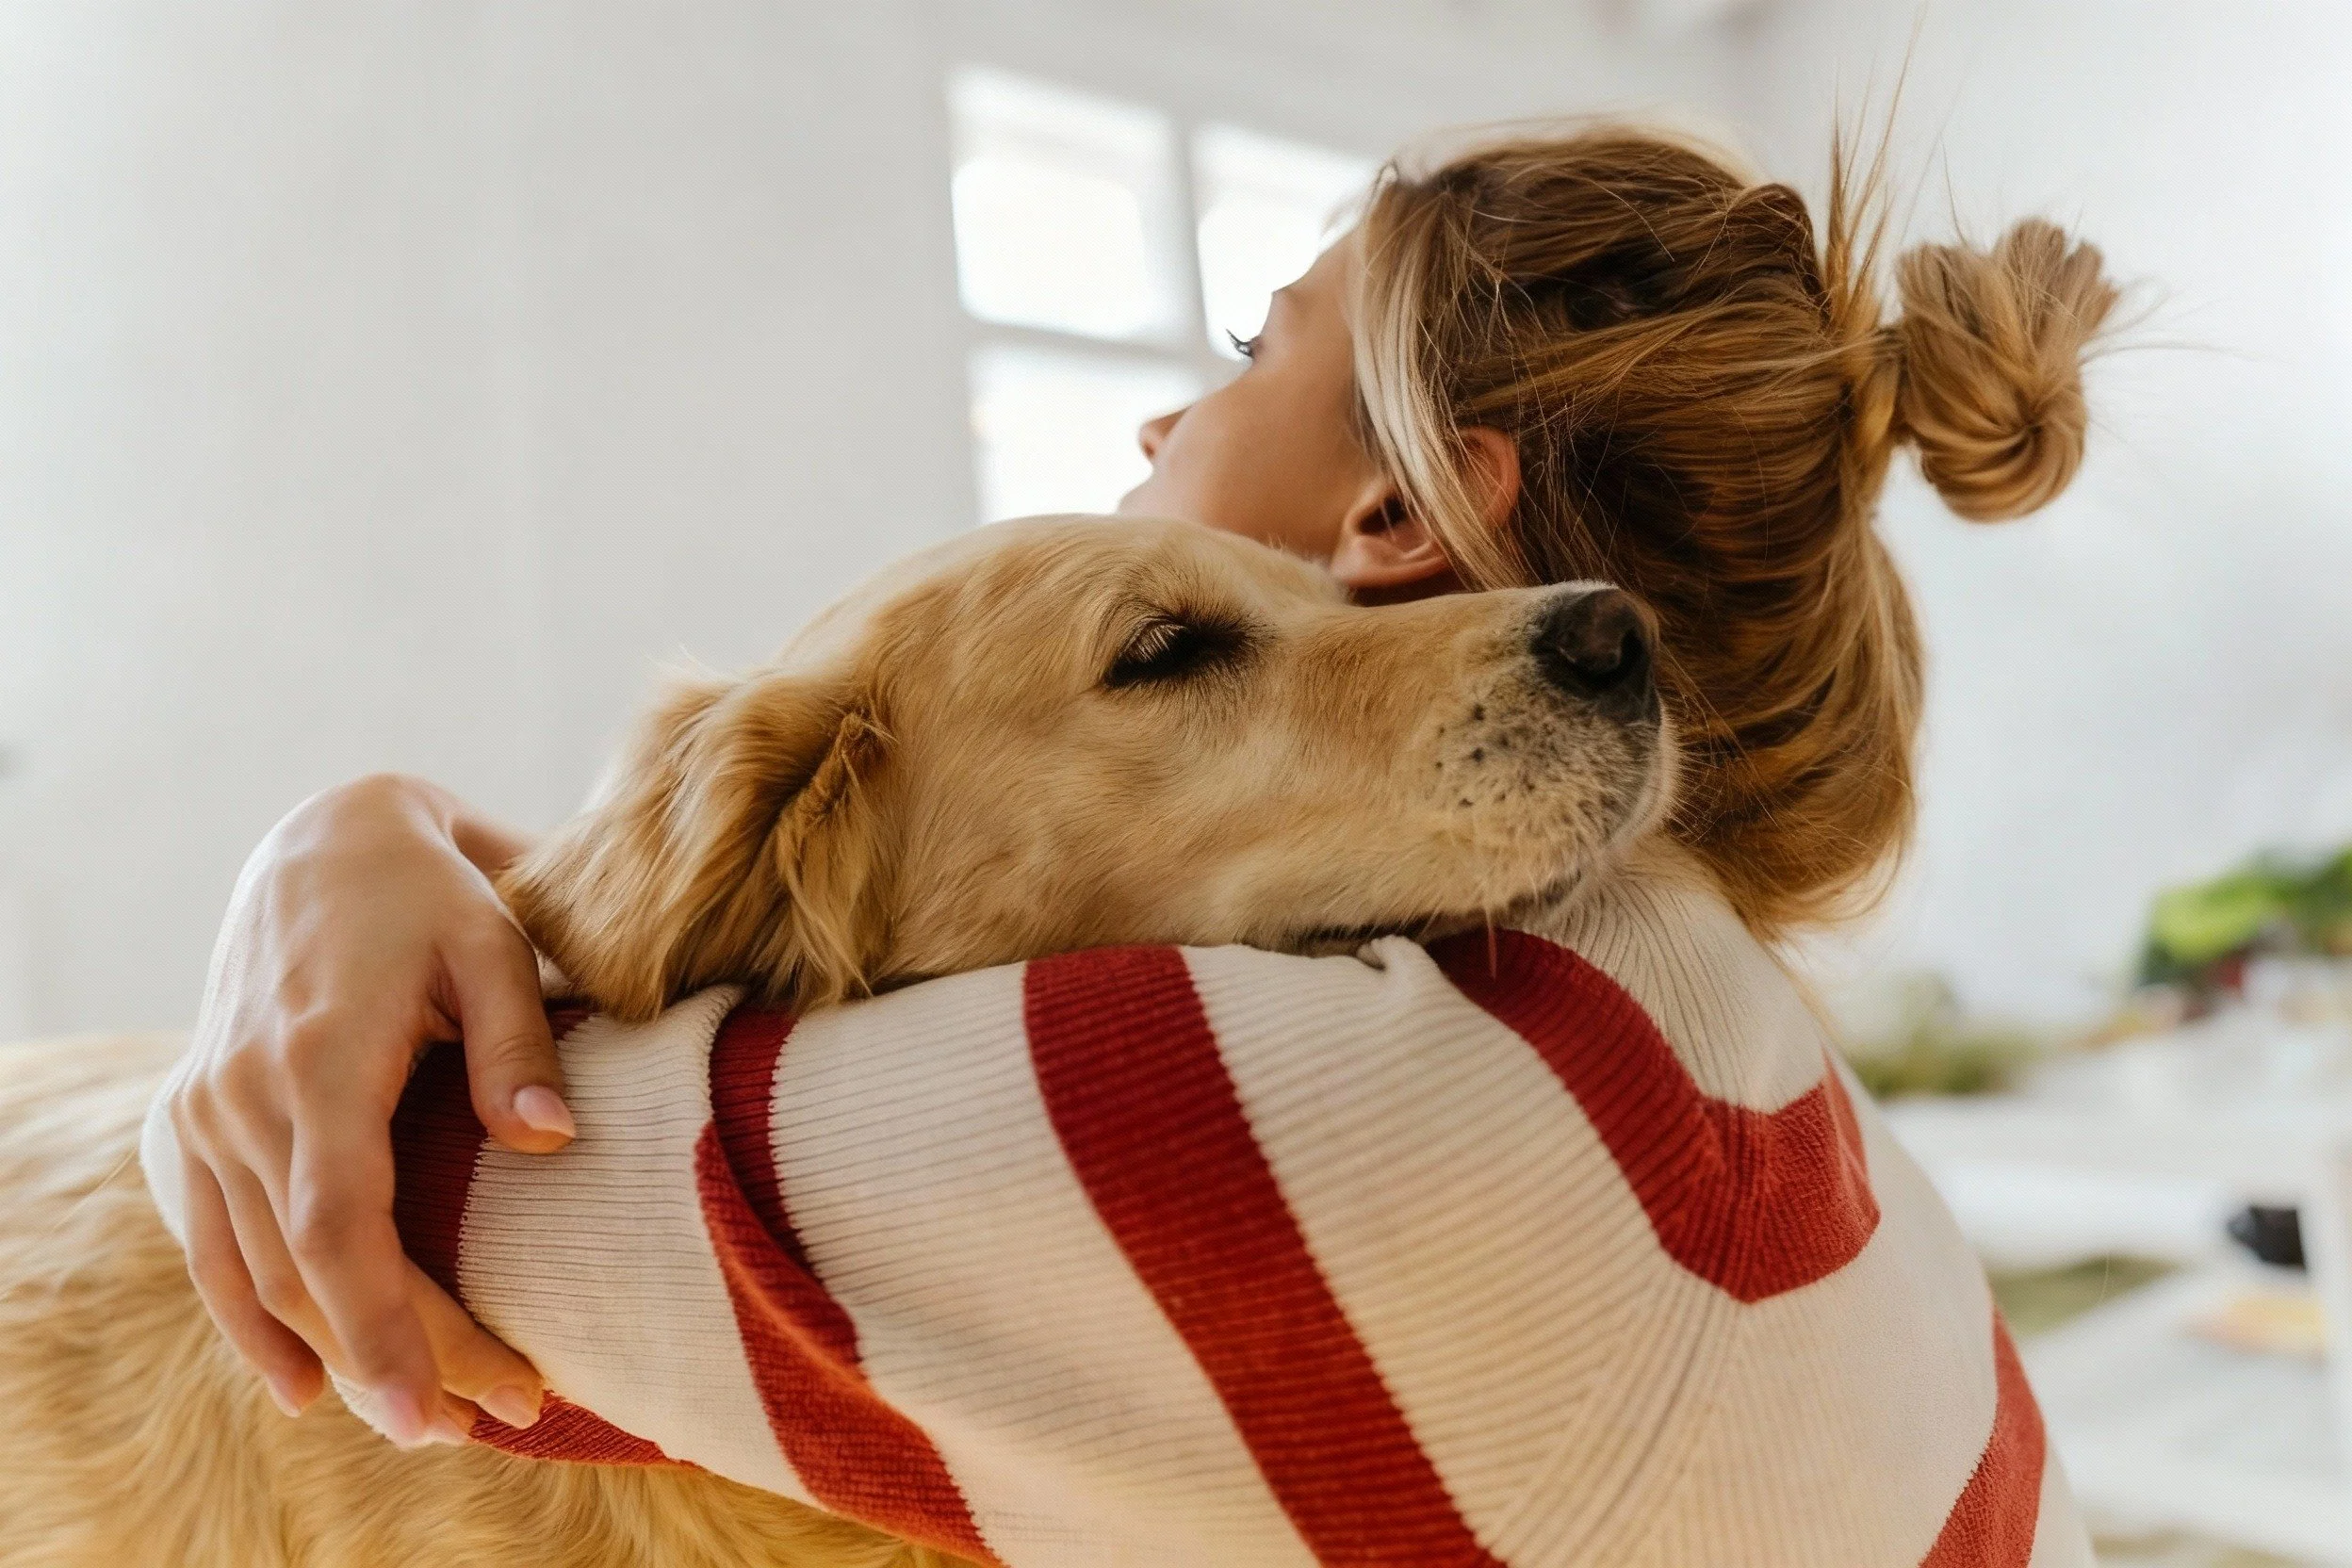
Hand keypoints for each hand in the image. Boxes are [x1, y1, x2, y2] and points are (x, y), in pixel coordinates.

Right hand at [167, 774, 571, 1444]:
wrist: (323, 842)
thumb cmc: (431, 894)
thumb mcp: (493, 942)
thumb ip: (517, 1043)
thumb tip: (549, 1144)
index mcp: (317, 1059)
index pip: (337, 1226)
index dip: (383, 1325)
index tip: (440, 1406)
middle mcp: (240, 1097)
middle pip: (310, 1271)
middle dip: (399, 1358)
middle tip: (496, 1420)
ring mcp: (203, 1113)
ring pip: (258, 1274)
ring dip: (338, 1358)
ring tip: (436, 1419)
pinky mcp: (190, 1121)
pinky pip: (210, 1246)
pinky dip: (251, 1322)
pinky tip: (304, 1388)